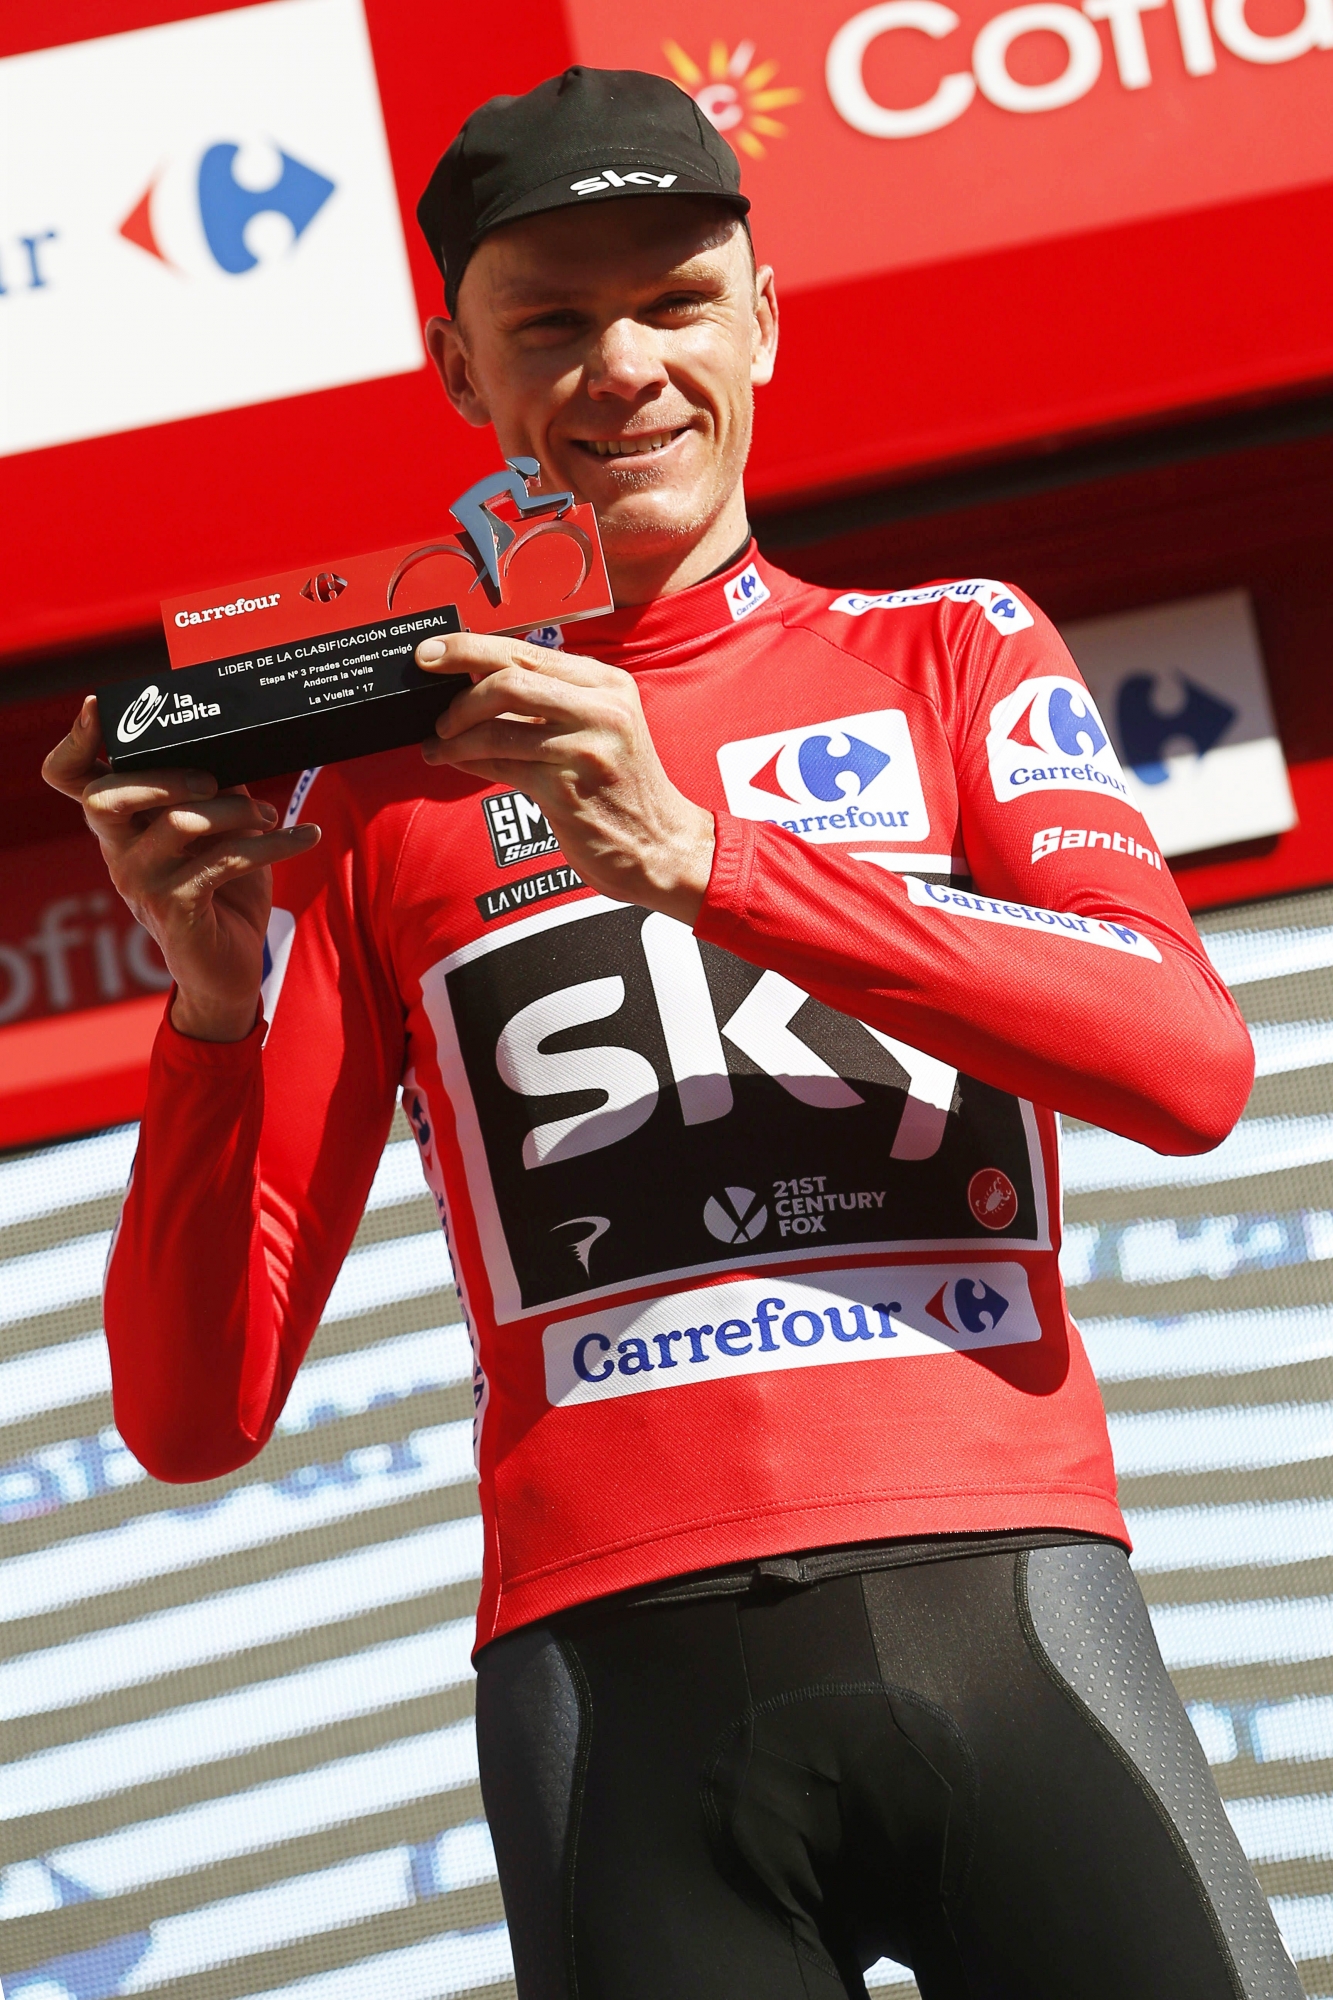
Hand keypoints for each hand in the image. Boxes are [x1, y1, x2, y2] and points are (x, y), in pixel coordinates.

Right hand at [42, 696, 319, 1041]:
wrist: (229, 969)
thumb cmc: (223, 894)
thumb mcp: (218, 833)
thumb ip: (212, 790)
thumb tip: (235, 747)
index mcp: (120, 826)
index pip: (69, 779)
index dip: (75, 741)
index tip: (98, 707)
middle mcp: (117, 852)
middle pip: (105, 796)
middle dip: (166, 776)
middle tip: (216, 781)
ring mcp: (141, 882)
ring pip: (180, 822)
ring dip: (239, 810)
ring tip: (270, 814)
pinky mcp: (176, 909)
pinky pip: (225, 860)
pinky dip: (275, 842)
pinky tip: (306, 835)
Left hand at [417, 634, 713, 924]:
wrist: (662, 846)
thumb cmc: (622, 788)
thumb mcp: (601, 728)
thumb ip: (551, 701)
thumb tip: (477, 684)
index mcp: (607, 683)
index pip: (526, 651)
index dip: (469, 648)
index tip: (431, 651)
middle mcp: (602, 708)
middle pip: (508, 680)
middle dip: (458, 696)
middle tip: (436, 714)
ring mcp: (586, 748)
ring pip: (497, 727)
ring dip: (456, 738)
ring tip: (437, 746)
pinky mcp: (568, 789)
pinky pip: (501, 766)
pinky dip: (469, 763)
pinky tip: (455, 764)